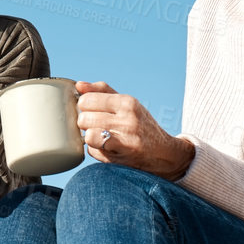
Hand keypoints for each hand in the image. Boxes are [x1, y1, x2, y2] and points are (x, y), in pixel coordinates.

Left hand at [75, 82, 193, 178]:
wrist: (164, 154)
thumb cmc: (141, 126)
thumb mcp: (128, 104)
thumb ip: (103, 92)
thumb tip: (79, 85)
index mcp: (127, 102)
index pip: (86, 100)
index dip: (84, 107)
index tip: (92, 111)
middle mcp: (127, 119)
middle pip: (83, 118)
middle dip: (86, 123)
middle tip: (96, 125)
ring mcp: (125, 140)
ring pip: (87, 135)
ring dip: (90, 137)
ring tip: (100, 136)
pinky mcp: (121, 158)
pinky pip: (93, 151)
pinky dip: (96, 150)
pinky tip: (106, 148)